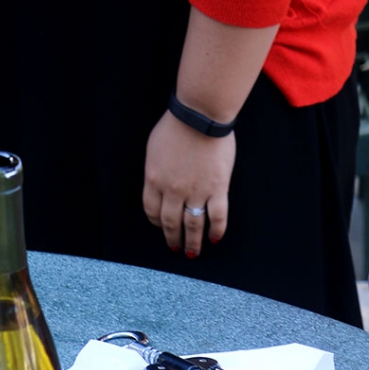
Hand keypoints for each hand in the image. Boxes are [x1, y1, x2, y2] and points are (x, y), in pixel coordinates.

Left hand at [142, 110, 235, 258]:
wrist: (199, 116)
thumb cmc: (176, 126)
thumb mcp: (154, 148)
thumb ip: (156, 170)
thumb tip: (159, 183)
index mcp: (154, 179)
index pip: (151, 210)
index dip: (155, 221)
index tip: (160, 226)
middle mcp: (172, 190)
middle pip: (170, 222)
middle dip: (172, 237)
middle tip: (175, 247)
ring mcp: (195, 191)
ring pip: (192, 225)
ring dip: (192, 242)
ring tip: (191, 253)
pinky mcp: (217, 189)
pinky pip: (217, 217)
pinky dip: (216, 230)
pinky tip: (215, 238)